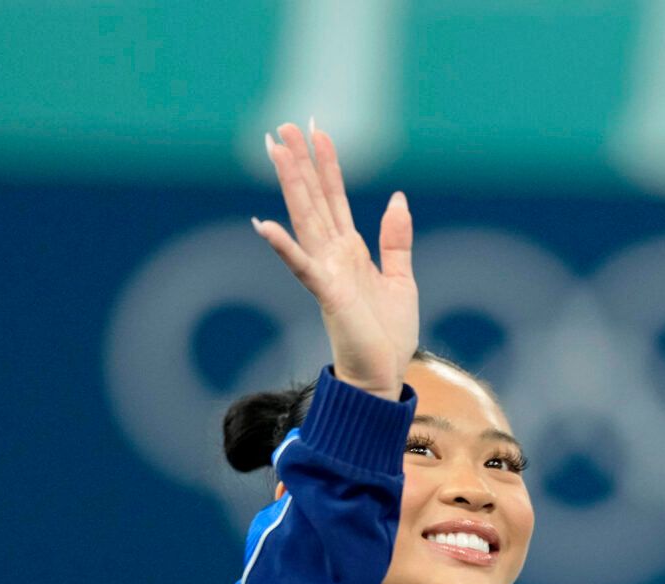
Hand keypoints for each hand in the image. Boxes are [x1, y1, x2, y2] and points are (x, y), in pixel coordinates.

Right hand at [254, 121, 416, 399]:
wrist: (383, 376)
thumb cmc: (388, 336)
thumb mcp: (401, 278)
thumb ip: (396, 239)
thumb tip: (397, 197)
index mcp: (350, 251)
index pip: (335, 198)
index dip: (328, 164)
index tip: (317, 130)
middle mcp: (333, 256)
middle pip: (314, 199)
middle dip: (300, 163)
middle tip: (283, 126)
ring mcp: (326, 273)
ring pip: (305, 219)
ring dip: (291, 185)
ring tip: (274, 151)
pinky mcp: (328, 294)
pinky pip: (303, 266)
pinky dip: (284, 246)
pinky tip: (263, 224)